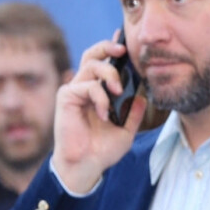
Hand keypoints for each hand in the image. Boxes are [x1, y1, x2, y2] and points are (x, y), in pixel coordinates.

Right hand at [52, 35, 146, 193]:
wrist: (87, 165)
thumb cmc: (103, 150)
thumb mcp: (126, 131)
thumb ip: (133, 114)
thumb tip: (143, 97)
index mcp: (98, 92)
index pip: (104, 64)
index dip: (112, 50)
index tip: (125, 44)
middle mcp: (85, 88)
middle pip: (93, 54)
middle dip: (108, 47)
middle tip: (122, 50)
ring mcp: (74, 91)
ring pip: (91, 65)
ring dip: (108, 73)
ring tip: (117, 90)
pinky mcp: (66, 97)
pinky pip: (87, 86)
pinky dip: (99, 98)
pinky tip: (103, 115)